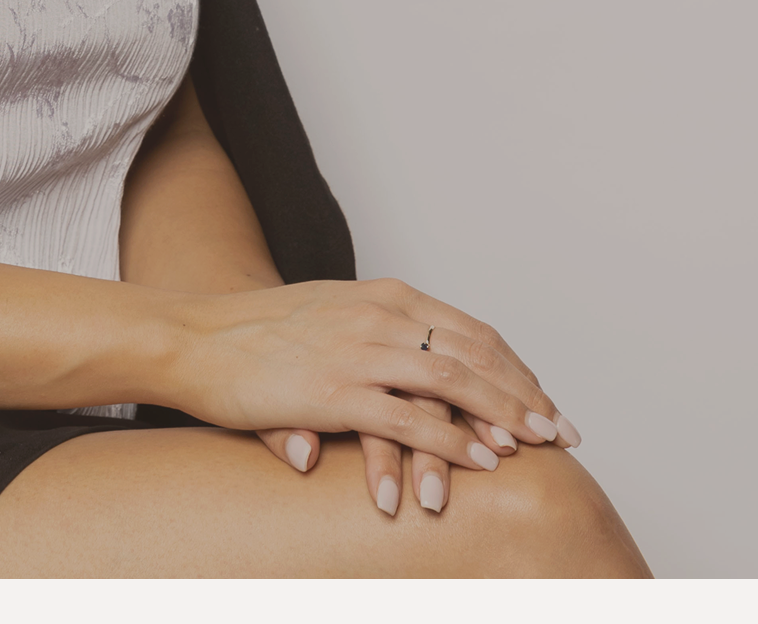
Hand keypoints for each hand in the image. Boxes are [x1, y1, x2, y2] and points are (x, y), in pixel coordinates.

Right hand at [160, 276, 577, 493]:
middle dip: (523, 393)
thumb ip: (377, 340)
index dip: (512, 367)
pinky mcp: (334, 391)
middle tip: (562, 431)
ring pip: (453, 382)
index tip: (542, 400)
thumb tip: (417, 381)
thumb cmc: (258, 334)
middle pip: (474, 352)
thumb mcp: (329, 321)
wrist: (194, 337)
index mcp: (380, 297)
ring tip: (537, 445)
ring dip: (503, 415)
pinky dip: (454, 441)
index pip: (468, 329)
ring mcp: (357, 352)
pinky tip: (482, 461)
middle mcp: (378, 316)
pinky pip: (411, 418)